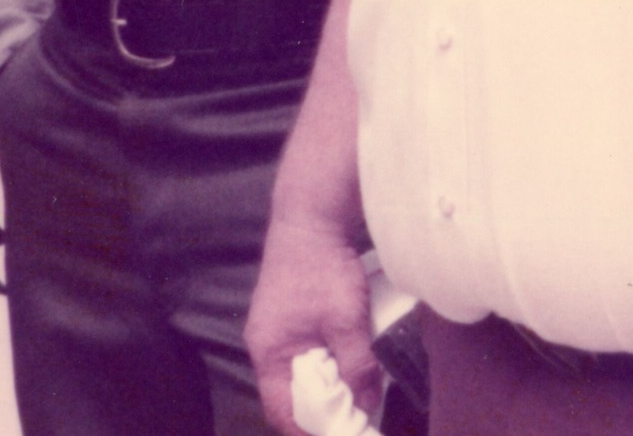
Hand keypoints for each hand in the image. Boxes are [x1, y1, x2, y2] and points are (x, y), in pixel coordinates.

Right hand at [244, 219, 376, 434]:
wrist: (311, 219)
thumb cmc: (321, 269)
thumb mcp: (346, 323)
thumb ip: (356, 367)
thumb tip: (366, 406)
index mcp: (268, 351)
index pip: (281, 411)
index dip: (310, 432)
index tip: (342, 435)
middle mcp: (266, 346)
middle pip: (292, 397)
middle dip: (325, 411)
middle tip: (360, 419)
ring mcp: (277, 331)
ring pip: (303, 376)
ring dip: (331, 387)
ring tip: (363, 392)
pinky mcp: (291, 319)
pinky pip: (307, 356)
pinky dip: (330, 366)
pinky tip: (354, 363)